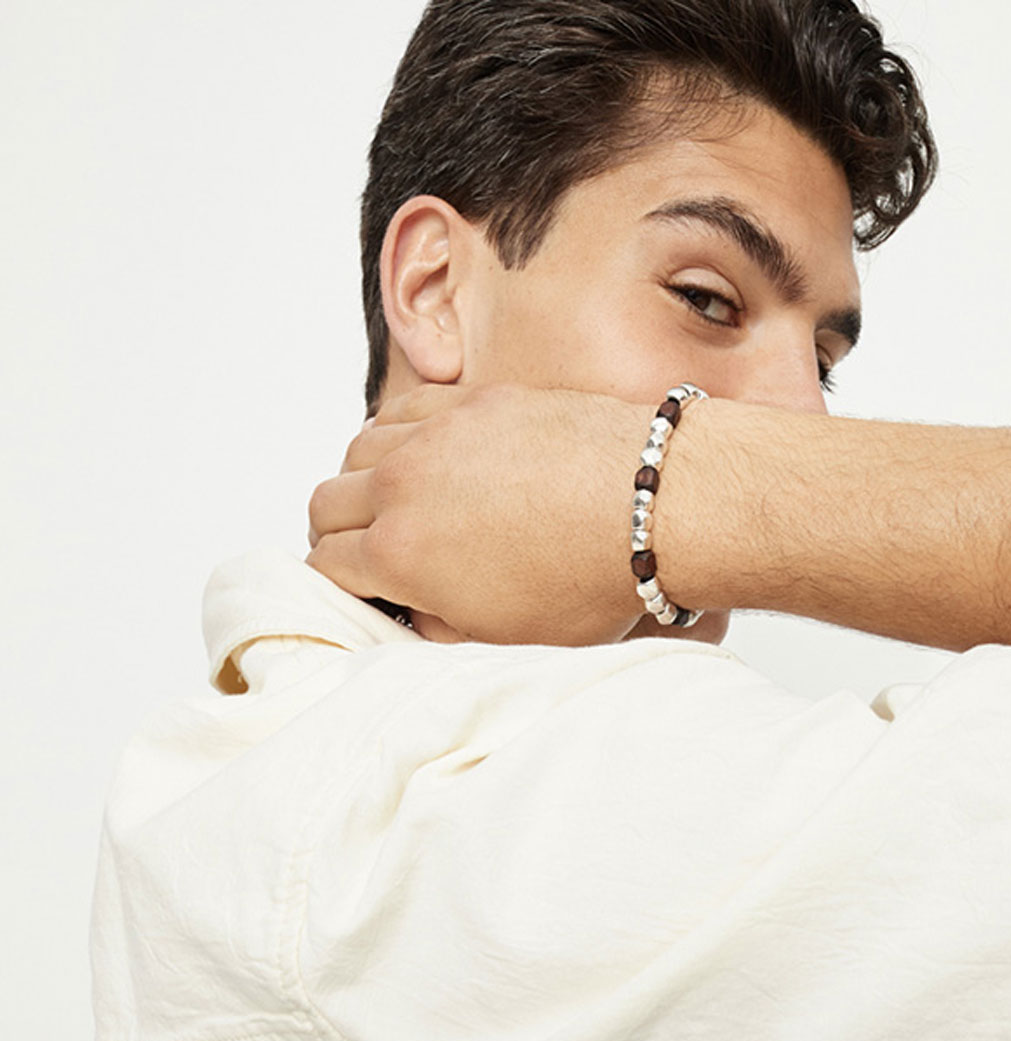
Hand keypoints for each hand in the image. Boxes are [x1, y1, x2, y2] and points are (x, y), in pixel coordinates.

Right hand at [307, 383, 660, 644]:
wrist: (654, 504)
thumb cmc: (591, 578)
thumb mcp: (506, 638)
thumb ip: (440, 627)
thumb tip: (417, 610)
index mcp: (400, 553)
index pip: (326, 565)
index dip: (338, 584)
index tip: (359, 589)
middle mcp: (402, 484)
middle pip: (326, 502)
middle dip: (337, 532)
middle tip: (367, 549)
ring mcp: (436, 433)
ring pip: (358, 449)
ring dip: (364, 479)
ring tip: (396, 501)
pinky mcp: (473, 401)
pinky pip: (405, 408)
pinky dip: (399, 433)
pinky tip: (424, 452)